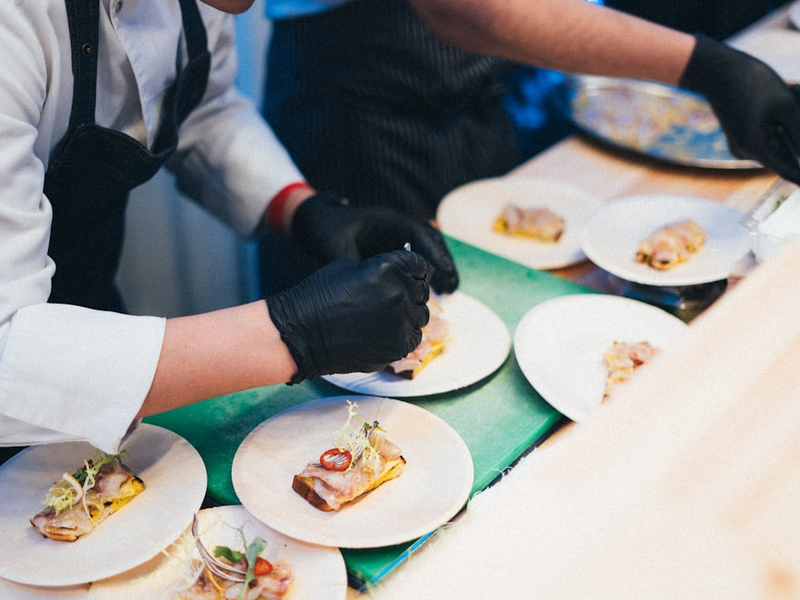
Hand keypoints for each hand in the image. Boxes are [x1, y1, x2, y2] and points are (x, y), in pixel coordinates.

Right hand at [267, 250, 431, 382]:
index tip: (413, 277)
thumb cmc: (318, 297)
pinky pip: (413, 338)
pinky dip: (402, 336)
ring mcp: (401, 321)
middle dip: (411, 293)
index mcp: (389, 267)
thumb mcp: (348, 267)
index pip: (420, 265)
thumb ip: (380, 269)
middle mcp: (400, 292)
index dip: (416, 271)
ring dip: (408, 315)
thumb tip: (398, 273)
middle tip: (392, 300)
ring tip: (385, 319)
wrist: (301, 334)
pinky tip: (383, 334)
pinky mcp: (398, 346)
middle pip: (422, 292)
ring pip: (420, 316)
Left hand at [290, 192, 458, 293]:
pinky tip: (428, 291)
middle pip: (431, 242)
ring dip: (437, 268)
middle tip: (452, 287)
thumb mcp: (338, 249)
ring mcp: (396, 236)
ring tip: (448, 290)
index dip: (434, 254)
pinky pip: (416, 259)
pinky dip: (424, 273)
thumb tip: (373, 287)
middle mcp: (397, 226)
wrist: (315, 222)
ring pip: (427, 250)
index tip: (442, 274)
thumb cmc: (326, 231)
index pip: (420, 234)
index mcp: (388, 220)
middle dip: (443, 263)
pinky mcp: (393, 248)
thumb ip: (356, 267)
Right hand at [679, 35, 799, 184]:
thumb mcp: (785, 104)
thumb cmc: (751, 82)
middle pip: (786, 154)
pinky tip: (790, 94)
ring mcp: (744, 145)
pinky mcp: (745, 137)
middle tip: (797, 97)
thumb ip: (799, 131)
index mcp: (753, 146)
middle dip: (797, 134)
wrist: (717, 70)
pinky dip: (785, 123)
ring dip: (795, 126)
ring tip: (793, 91)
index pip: (787, 170)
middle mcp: (746, 151)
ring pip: (781, 143)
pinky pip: (772, 136)